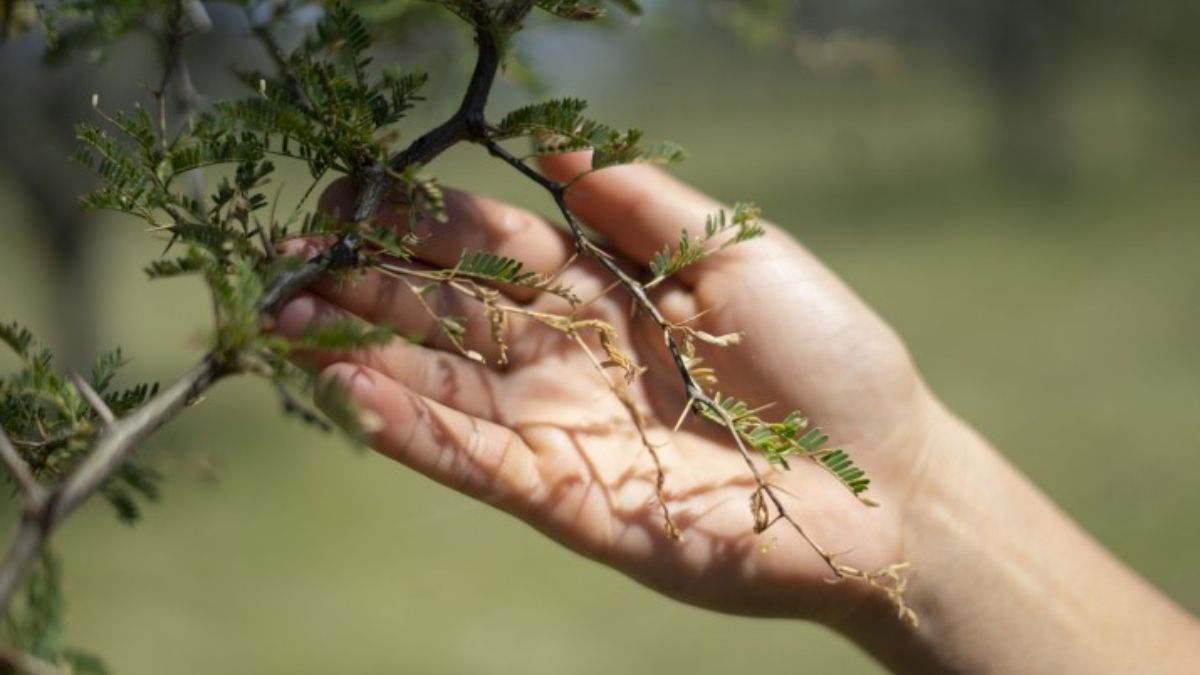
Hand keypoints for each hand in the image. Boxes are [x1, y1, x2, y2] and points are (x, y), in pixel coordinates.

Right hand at [276, 152, 942, 624]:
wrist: (884, 482)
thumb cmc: (825, 353)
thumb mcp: (736, 249)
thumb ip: (640, 201)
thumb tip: (553, 132)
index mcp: (608, 294)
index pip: (493, 248)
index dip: (423, 222)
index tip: (351, 194)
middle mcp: (572, 360)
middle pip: (450, 316)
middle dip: (368, 288)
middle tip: (287, 263)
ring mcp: (566, 432)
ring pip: (446, 388)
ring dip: (364, 359)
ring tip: (286, 328)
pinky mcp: (572, 501)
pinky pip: (478, 462)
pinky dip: (412, 432)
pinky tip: (350, 397)